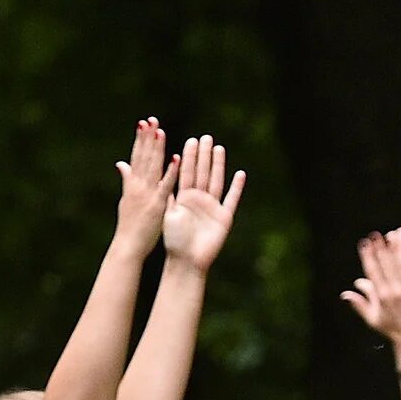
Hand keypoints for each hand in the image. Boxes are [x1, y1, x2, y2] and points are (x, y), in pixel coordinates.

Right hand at [111, 118, 174, 248]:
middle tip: (151, 120)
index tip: (143, 124)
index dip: (140, 140)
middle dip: (147, 138)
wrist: (127, 246)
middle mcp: (138, 185)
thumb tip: (120, 163)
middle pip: (144, 157)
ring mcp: (147, 194)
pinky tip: (176, 158)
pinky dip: (171, 172)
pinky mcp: (157, 204)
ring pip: (153, 167)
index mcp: (131, 184)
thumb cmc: (128, 226)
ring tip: (160, 131)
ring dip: (157, 149)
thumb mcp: (125, 199)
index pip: (136, 157)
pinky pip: (166, 185)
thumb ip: (126, 179)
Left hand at [159, 133, 246, 273]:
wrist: (186, 262)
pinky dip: (236, 188)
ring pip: (216, 181)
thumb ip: (168, 195)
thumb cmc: (174, 241)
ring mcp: (212, 207)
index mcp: (184, 198)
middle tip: (205, 137)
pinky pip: (231, 200)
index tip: (190, 140)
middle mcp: (199, 200)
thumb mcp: (168, 214)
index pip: (186, 173)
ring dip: (218, 165)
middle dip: (203, 156)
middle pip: (203, 173)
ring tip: (219, 148)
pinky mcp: (224, 218)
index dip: (189, 157)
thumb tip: (160, 175)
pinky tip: (240, 174)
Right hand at [341, 226, 400, 361]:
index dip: (369, 255)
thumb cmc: (391, 328)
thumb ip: (360, 303)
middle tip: (382, 233)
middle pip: (392, 264)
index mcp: (384, 297)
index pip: (375, 271)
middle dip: (386, 246)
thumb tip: (345, 293)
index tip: (366, 242)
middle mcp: (400, 291)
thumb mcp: (372, 318)